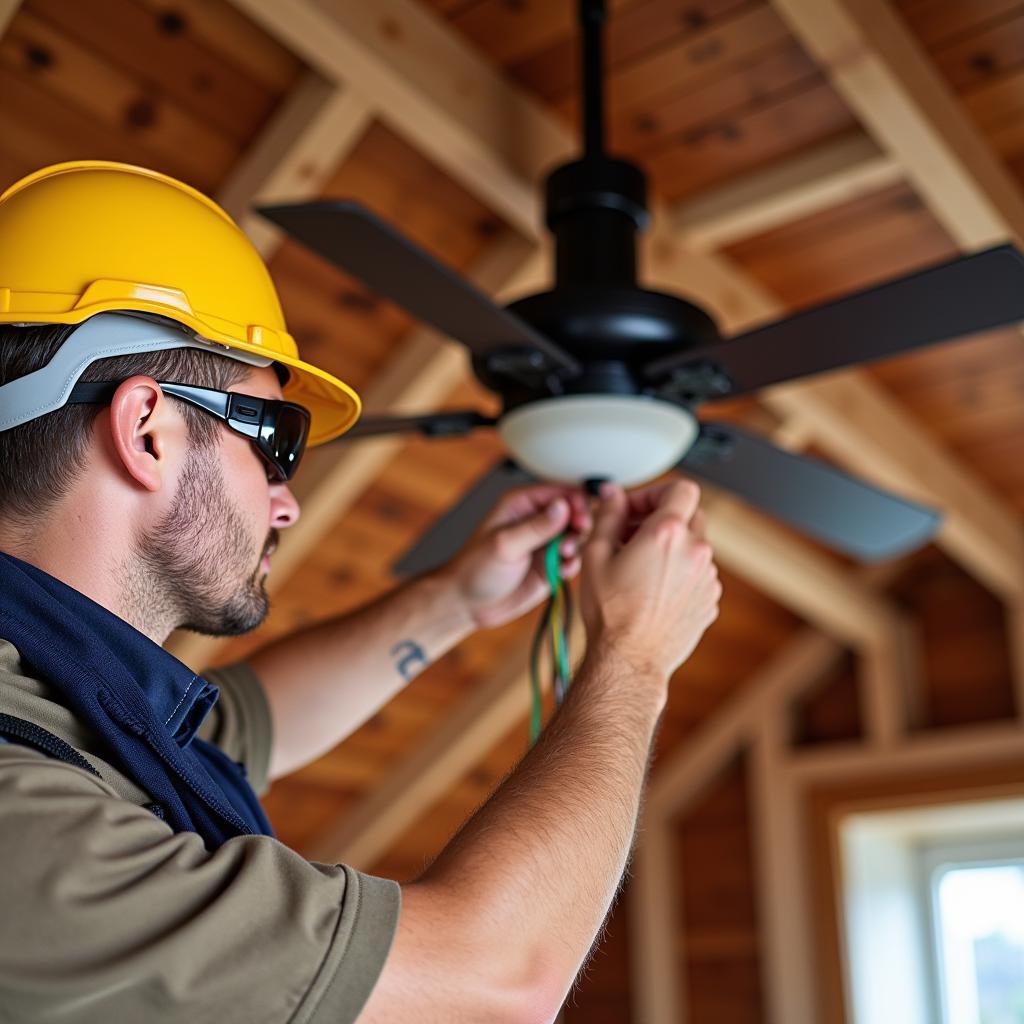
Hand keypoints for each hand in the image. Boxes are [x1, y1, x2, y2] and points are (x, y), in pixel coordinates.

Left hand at [439, 485, 592, 628]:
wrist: (467, 604)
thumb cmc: (474, 568)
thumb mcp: (505, 545)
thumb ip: (536, 527)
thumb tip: (563, 506)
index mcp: (522, 504)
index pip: (559, 491)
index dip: (576, 501)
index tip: (581, 517)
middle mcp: (537, 520)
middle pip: (574, 512)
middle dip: (580, 524)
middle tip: (574, 538)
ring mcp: (545, 543)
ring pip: (577, 536)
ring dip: (577, 545)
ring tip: (563, 555)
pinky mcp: (551, 565)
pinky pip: (573, 559)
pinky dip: (573, 564)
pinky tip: (562, 570)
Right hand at [580, 479, 720, 680]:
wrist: (629, 659)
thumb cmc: (611, 613)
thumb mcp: (596, 555)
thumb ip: (607, 516)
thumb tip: (612, 495)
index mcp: (667, 533)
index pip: (680, 489)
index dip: (655, 493)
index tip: (635, 510)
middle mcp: (695, 551)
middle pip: (689, 514)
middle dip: (661, 518)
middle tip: (632, 536)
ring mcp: (707, 577)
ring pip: (694, 545)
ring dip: (670, 547)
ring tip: (639, 568)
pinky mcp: (709, 599)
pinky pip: (697, 573)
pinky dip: (679, 572)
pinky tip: (652, 589)